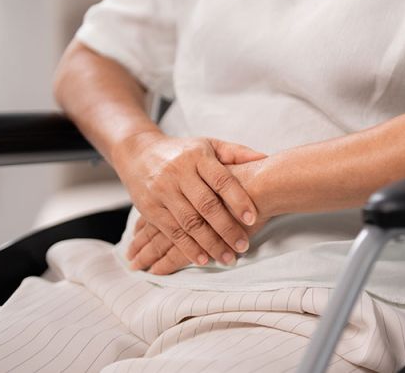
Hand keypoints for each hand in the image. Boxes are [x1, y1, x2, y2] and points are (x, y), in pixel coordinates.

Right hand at [112, 131, 264, 266]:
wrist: (138, 153)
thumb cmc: (184, 151)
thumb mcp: (209, 145)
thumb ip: (237, 153)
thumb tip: (267, 158)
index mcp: (198, 157)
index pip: (221, 180)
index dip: (238, 199)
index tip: (253, 218)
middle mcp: (178, 174)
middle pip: (206, 205)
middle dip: (227, 228)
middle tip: (243, 246)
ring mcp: (162, 192)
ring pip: (189, 222)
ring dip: (210, 243)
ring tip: (228, 258)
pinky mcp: (150, 209)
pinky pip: (172, 232)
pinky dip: (188, 248)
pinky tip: (203, 259)